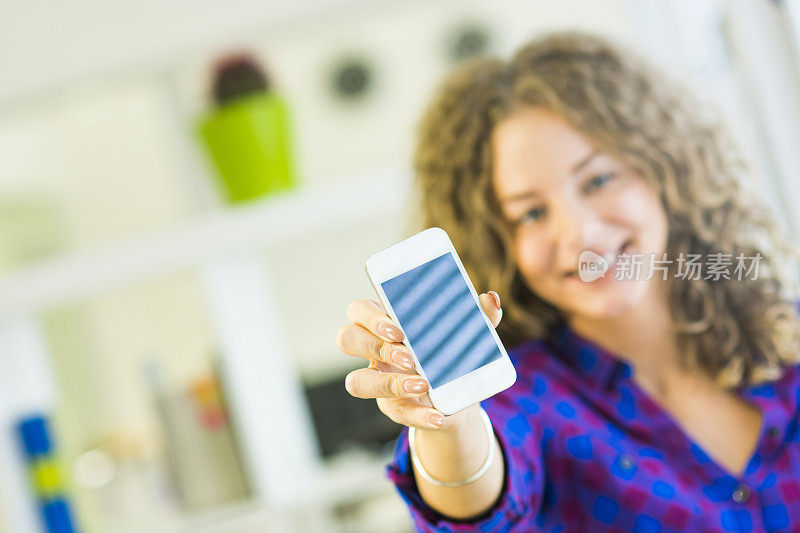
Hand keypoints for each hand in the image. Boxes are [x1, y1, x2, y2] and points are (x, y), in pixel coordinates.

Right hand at [335, 291, 502, 431]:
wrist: (459, 394)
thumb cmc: (453, 351)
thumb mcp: (468, 333)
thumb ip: (479, 315)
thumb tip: (490, 299)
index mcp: (386, 322)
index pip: (359, 310)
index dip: (370, 317)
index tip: (397, 327)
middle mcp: (374, 350)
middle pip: (347, 338)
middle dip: (374, 346)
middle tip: (408, 355)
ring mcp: (378, 380)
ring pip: (357, 381)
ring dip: (388, 382)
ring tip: (422, 384)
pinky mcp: (393, 407)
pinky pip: (395, 413)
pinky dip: (419, 416)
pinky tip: (438, 415)